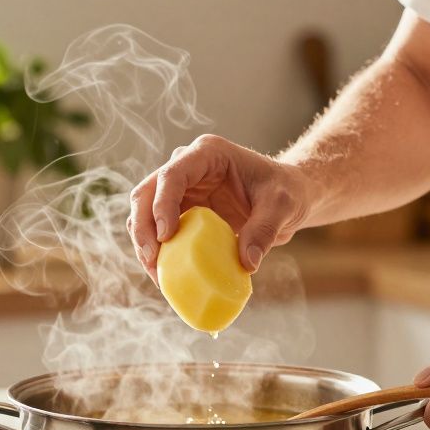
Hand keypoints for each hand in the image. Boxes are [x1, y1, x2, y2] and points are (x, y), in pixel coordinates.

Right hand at [128, 134, 315, 279]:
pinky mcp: (181, 212)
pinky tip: (165, 275)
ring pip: (144, 213)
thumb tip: (246, 264)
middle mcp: (186, 168)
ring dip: (144, 243)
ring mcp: (181, 190)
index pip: (172, 175)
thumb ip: (265, 230)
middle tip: (152, 260)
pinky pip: (158, 231)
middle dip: (142, 228)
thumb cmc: (286, 191)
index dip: (162, 205)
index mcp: (208, 154)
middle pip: (146, 193)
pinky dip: (157, 253)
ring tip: (156, 274)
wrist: (287, 196)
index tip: (166, 237)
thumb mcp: (282, 206)